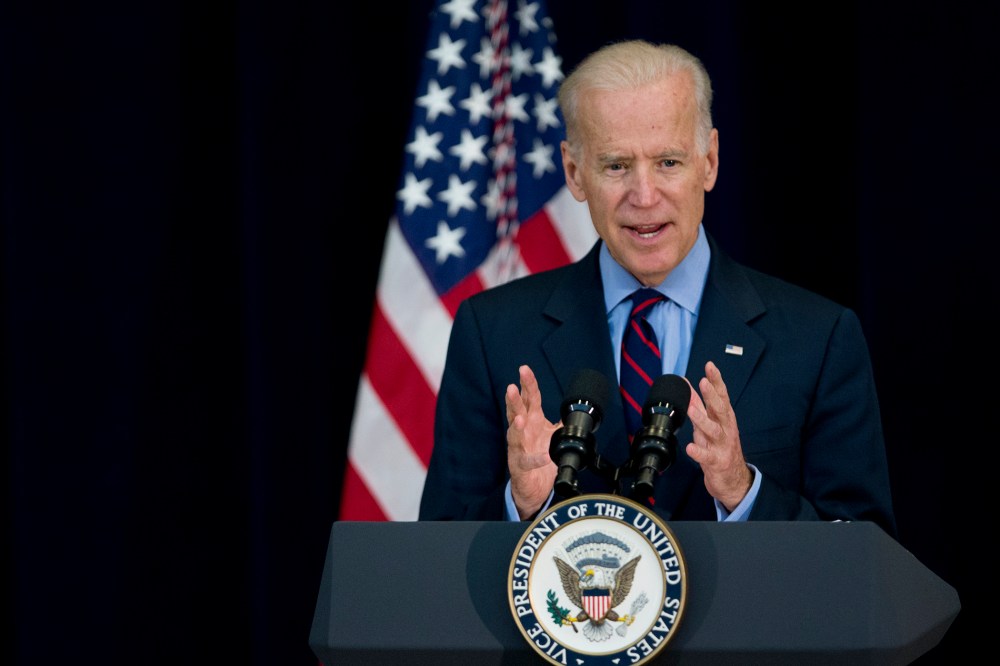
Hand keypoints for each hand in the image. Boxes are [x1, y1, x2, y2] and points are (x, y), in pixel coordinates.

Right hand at [505, 364, 559, 518]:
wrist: (533, 486)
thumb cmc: (540, 457)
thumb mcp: (553, 435)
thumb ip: (562, 422)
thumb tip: (575, 410)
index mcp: (532, 420)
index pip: (530, 398)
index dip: (528, 384)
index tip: (525, 369)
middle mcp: (523, 431)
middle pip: (517, 411)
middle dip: (514, 399)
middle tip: (512, 386)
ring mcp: (519, 448)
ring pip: (514, 434)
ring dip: (517, 426)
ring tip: (520, 418)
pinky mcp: (520, 465)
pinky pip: (528, 462)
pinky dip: (536, 459)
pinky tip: (542, 456)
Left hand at [685, 361, 751, 511]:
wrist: (733, 479)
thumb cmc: (720, 446)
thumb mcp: (709, 422)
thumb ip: (699, 404)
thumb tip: (687, 384)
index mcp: (724, 418)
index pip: (722, 395)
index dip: (716, 380)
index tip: (710, 366)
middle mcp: (725, 429)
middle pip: (721, 409)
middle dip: (713, 395)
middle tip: (704, 382)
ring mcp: (722, 445)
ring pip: (713, 430)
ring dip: (702, 419)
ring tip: (691, 409)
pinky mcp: (717, 462)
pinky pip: (707, 457)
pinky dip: (699, 452)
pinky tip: (690, 448)